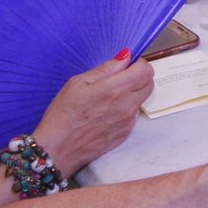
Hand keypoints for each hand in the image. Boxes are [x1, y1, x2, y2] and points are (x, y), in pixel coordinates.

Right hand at [34, 50, 154, 171]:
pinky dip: (125, 110)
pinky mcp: (125, 133)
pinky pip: (133, 115)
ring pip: (141, 99)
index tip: (126, 66)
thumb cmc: (63, 115)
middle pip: (149, 83)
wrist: (58, 149)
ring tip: (108, 98)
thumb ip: (106, 69)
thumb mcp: (78, 83)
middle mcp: (127, 105)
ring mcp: (128, 121)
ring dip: (132, 94)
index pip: (146, 70)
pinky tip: (106, 113)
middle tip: (120, 79)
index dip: (138, 64)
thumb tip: (124, 57)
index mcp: (115, 89)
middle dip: (139, 77)